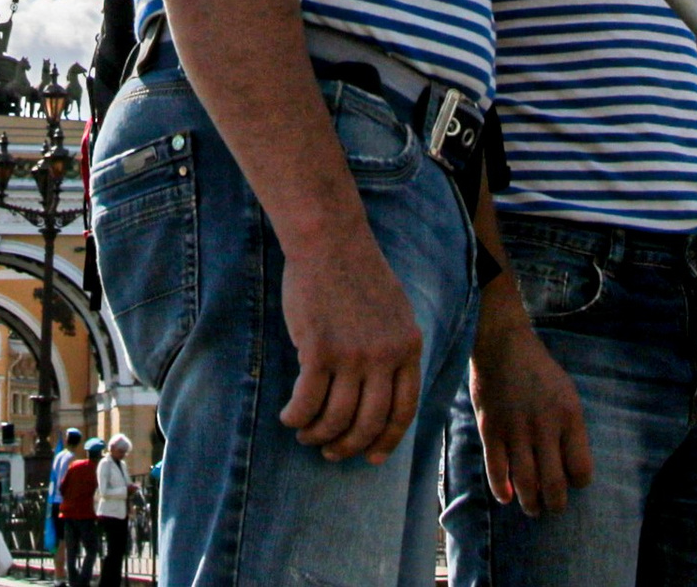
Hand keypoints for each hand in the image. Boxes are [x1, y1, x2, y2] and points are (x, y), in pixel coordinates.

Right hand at [277, 230, 423, 462]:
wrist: (329, 238)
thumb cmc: (355, 270)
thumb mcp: (394, 310)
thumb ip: (394, 348)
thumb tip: (382, 394)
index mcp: (408, 346)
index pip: (403, 411)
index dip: (387, 441)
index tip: (371, 458)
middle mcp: (384, 356)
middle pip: (369, 422)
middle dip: (348, 446)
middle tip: (331, 452)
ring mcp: (352, 354)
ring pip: (336, 419)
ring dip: (318, 435)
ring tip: (306, 434)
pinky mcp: (318, 350)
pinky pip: (307, 402)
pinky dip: (296, 417)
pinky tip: (289, 417)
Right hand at [468, 308, 589, 515]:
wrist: (501, 342)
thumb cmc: (538, 369)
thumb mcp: (566, 393)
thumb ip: (569, 429)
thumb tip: (569, 468)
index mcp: (569, 415)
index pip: (581, 469)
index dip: (578, 481)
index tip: (570, 480)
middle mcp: (544, 425)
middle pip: (554, 484)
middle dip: (555, 503)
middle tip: (551, 505)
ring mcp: (515, 428)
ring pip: (526, 483)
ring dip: (531, 504)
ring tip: (532, 507)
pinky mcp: (490, 428)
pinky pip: (496, 471)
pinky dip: (502, 490)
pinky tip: (507, 496)